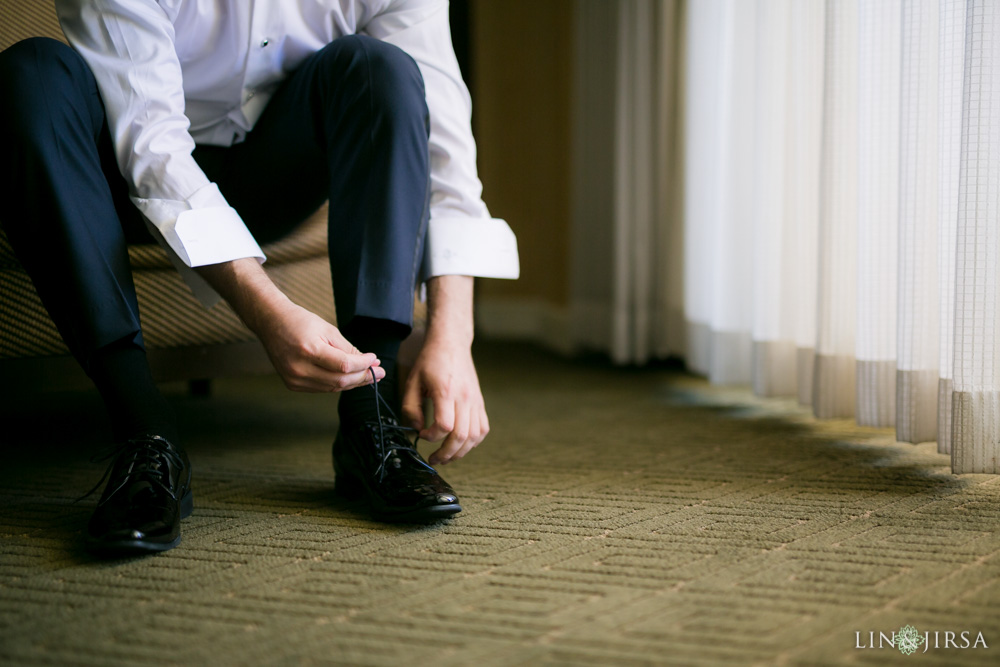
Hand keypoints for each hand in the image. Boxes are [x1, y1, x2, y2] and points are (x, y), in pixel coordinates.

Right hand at [256, 300, 383, 391]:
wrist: (271, 323)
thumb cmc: (300, 322)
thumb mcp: (328, 330)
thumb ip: (347, 349)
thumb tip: (368, 362)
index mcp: (309, 350)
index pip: (344, 365)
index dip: (364, 364)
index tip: (375, 359)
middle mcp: (299, 369)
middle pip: (340, 381)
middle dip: (363, 377)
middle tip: (379, 372)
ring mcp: (294, 379)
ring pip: (332, 388)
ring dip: (353, 382)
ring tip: (369, 375)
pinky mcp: (293, 385)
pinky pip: (322, 388)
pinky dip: (338, 383)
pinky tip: (350, 377)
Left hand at [401, 338, 488, 464]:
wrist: (451, 343)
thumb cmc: (430, 361)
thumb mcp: (412, 381)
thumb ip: (411, 407)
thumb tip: (417, 428)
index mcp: (446, 392)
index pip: (444, 426)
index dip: (431, 436)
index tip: (421, 434)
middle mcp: (464, 398)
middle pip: (462, 436)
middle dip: (447, 453)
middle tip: (434, 459)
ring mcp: (475, 400)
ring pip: (475, 436)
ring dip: (461, 451)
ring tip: (447, 456)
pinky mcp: (480, 402)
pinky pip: (483, 428)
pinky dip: (474, 441)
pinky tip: (461, 444)